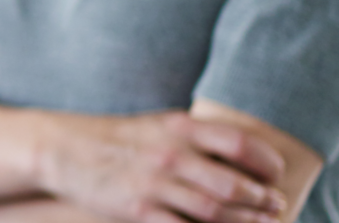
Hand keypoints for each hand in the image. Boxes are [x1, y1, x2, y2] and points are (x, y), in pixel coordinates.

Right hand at [39, 111, 288, 222]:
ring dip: (246, 222)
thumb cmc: (114, 139)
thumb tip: (239, 154)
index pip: (240, 143)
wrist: (60, 149)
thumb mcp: (155, 125)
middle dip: (263, 200)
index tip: (275, 174)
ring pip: (216, 212)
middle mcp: (170, 155)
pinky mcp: (138, 210)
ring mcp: (154, 184)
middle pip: (234, 184)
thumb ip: (194, 137)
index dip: (266, 162)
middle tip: (277, 205)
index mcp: (177, 128)